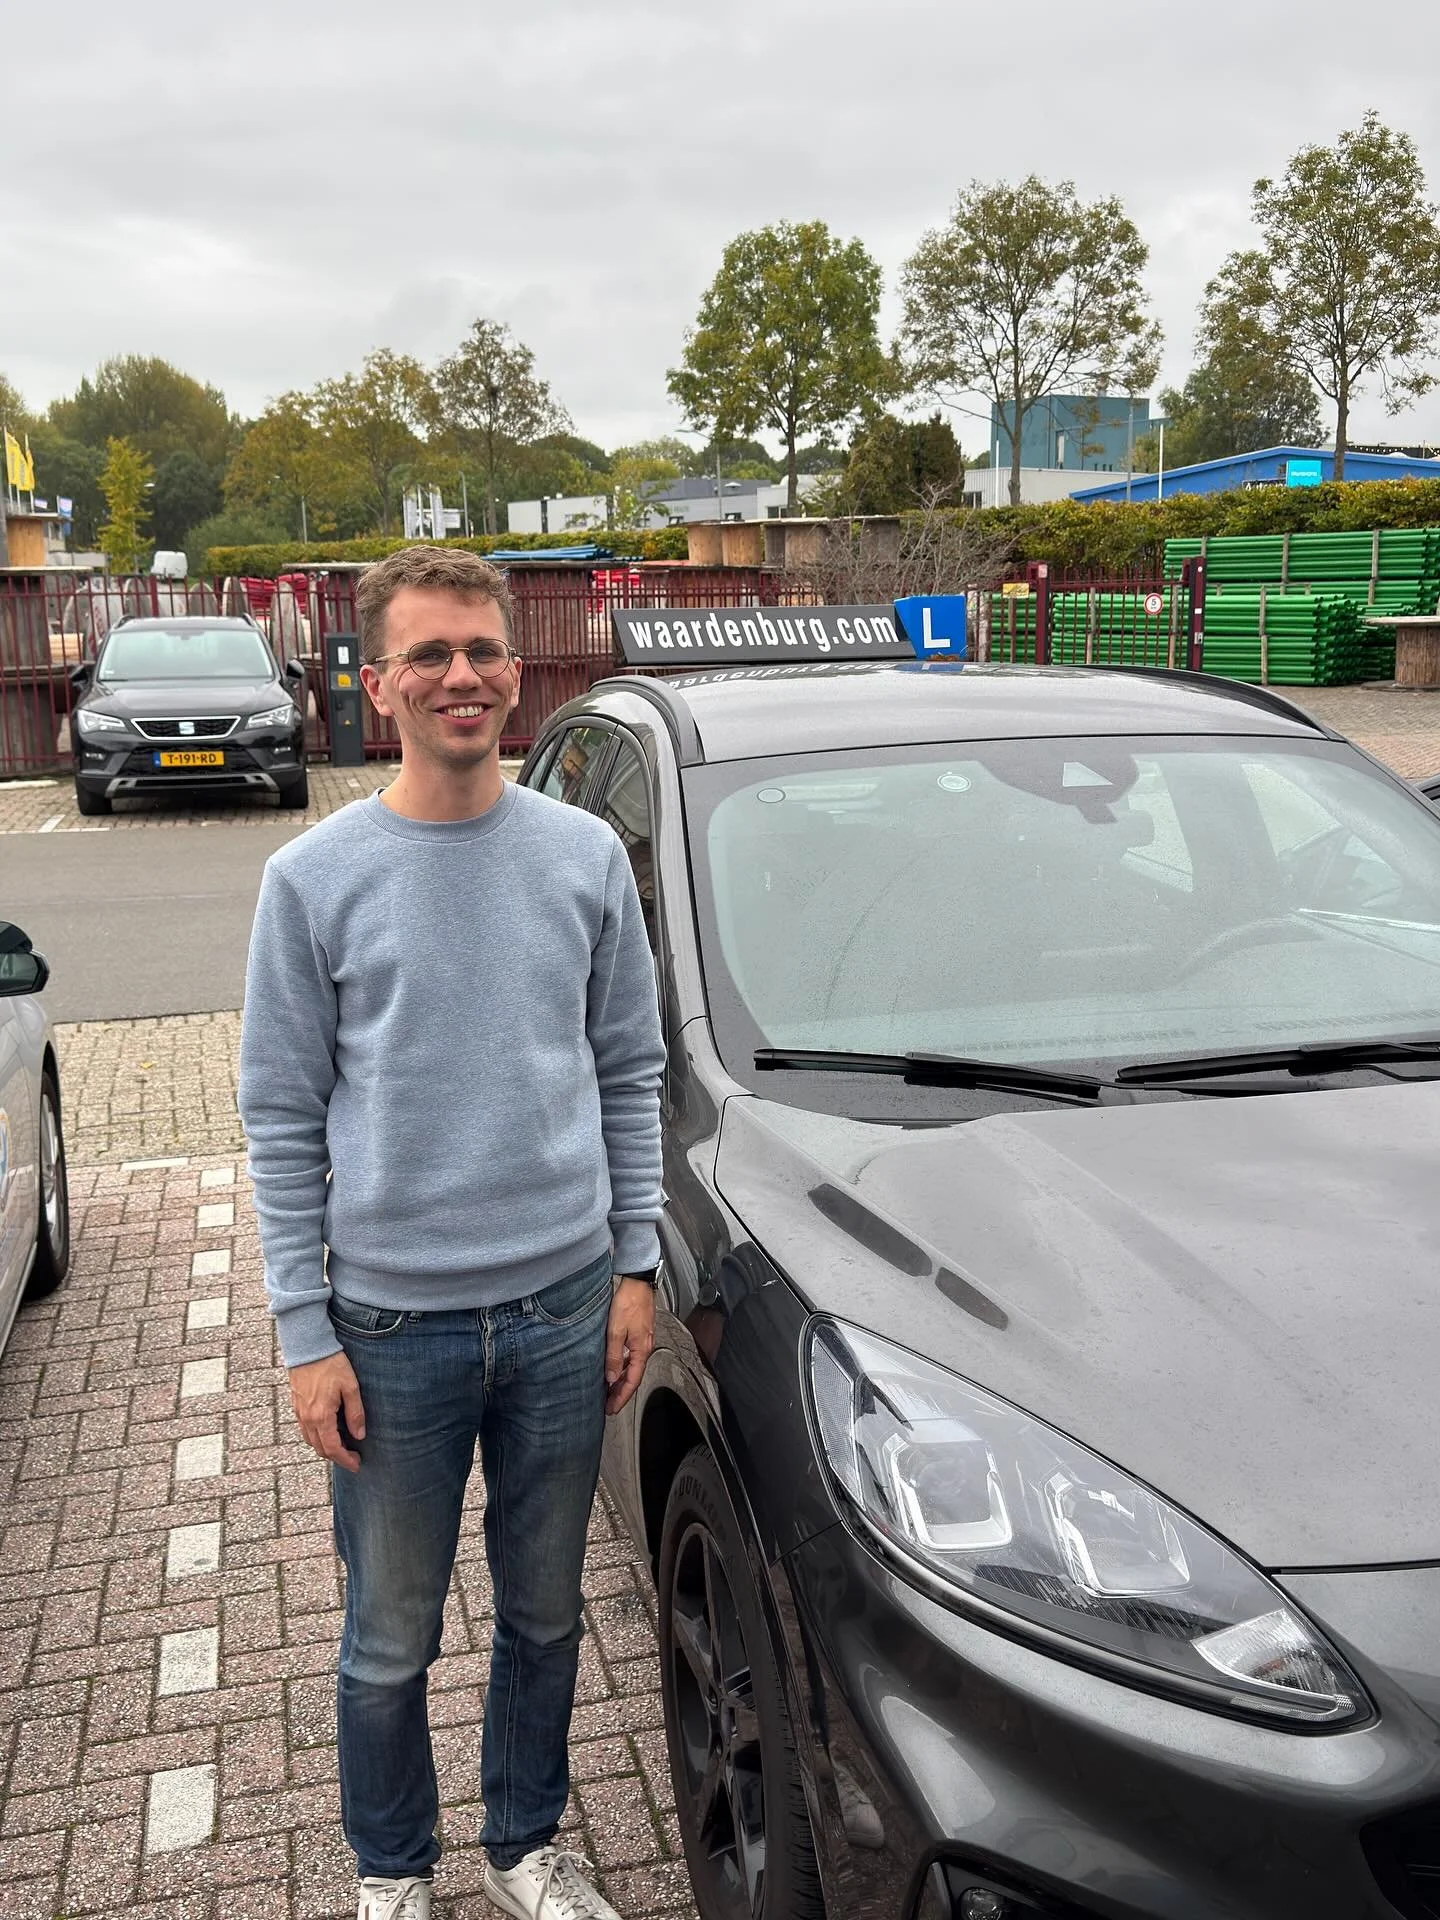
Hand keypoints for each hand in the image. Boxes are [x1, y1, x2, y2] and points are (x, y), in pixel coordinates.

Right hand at [289, 1350, 365, 1471]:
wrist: (308, 1346)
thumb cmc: (331, 1364)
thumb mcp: (350, 1387)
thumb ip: (355, 1413)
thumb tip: (360, 1435)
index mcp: (321, 1416)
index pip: (333, 1448)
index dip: (345, 1460)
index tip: (357, 1464)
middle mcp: (307, 1418)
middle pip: (320, 1449)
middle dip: (336, 1457)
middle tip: (352, 1457)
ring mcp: (299, 1413)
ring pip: (310, 1441)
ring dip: (325, 1448)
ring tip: (342, 1446)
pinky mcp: (295, 1405)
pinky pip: (304, 1430)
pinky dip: (316, 1437)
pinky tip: (327, 1431)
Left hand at [605, 1278, 655, 1416]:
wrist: (638, 1283)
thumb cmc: (629, 1302)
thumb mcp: (616, 1330)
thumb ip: (613, 1355)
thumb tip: (610, 1377)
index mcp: (641, 1350)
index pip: (632, 1381)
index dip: (622, 1397)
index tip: (612, 1408)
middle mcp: (644, 1348)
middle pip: (633, 1377)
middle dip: (621, 1393)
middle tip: (609, 1405)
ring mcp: (642, 1341)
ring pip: (632, 1368)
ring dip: (621, 1381)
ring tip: (609, 1392)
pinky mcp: (638, 1335)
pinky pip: (631, 1358)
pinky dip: (623, 1368)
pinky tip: (614, 1369)